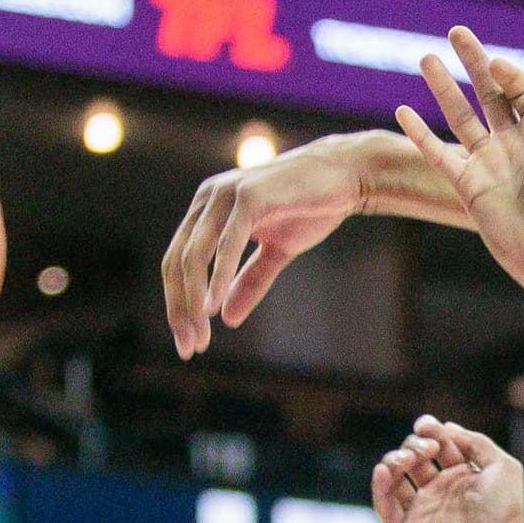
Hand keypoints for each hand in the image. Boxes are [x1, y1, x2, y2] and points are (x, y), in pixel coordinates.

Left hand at [162, 133, 382, 356]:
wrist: (347, 176)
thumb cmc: (311, 207)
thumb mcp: (276, 251)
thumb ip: (249, 280)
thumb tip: (226, 317)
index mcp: (207, 210)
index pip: (177, 261)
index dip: (178, 303)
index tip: (189, 340)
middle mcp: (208, 199)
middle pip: (177, 261)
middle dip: (180, 308)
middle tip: (189, 346)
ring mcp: (226, 194)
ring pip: (194, 254)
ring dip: (193, 299)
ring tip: (200, 333)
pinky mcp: (249, 195)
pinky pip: (226, 242)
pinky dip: (217, 275)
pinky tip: (212, 304)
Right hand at [374, 418, 523, 522]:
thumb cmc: (503, 511)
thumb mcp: (502, 466)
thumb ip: (475, 442)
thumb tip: (446, 427)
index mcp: (460, 478)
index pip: (437, 447)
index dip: (430, 432)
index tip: (425, 425)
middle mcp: (438, 494)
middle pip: (413, 459)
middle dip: (414, 446)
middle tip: (427, 450)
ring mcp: (420, 513)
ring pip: (394, 479)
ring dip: (394, 461)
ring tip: (407, 459)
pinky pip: (384, 507)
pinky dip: (379, 487)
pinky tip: (383, 470)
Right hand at [391, 25, 523, 299]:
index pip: (519, 89)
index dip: (507, 72)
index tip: (495, 63)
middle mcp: (513, 143)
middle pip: (488, 94)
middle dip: (473, 63)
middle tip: (456, 32)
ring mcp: (489, 163)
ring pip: (460, 118)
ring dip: (443, 89)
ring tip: (426, 58)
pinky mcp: (469, 186)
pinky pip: (438, 155)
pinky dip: (420, 134)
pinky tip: (402, 111)